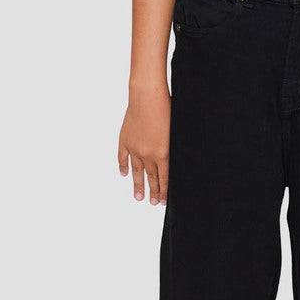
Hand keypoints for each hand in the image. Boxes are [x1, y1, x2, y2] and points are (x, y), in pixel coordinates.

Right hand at [118, 82, 171, 203]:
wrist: (147, 97)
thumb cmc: (166, 109)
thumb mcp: (176, 131)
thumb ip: (173, 148)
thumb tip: (173, 160)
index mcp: (163, 153)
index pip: (165, 178)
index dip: (164, 191)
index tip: (162, 201)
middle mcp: (147, 154)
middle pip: (151, 177)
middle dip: (153, 192)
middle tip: (153, 203)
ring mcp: (134, 148)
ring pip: (136, 171)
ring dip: (137, 185)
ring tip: (138, 196)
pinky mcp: (125, 139)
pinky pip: (123, 157)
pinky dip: (123, 166)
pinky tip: (124, 174)